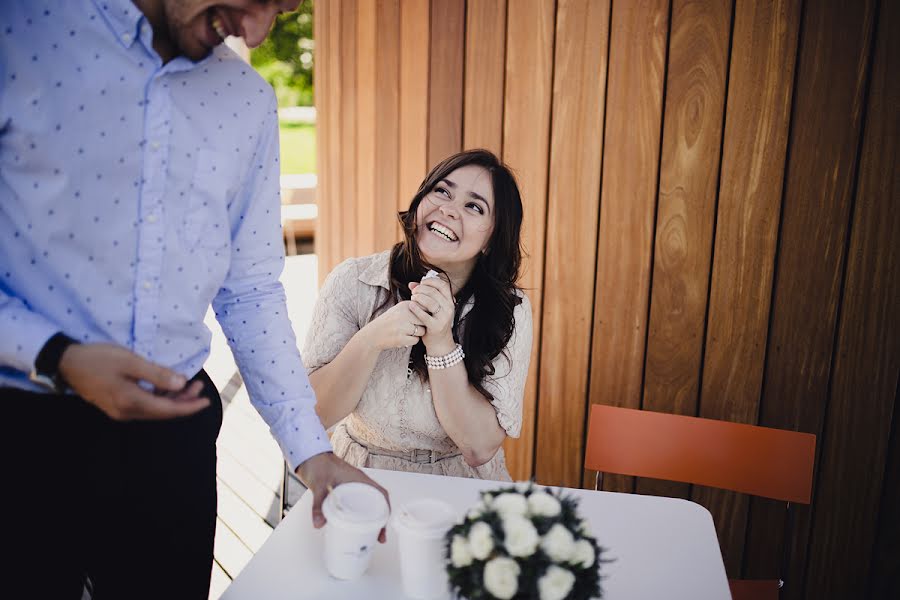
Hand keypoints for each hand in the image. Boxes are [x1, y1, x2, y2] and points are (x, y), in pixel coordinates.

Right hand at [59, 343, 209, 419]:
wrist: (66, 363)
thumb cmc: (99, 359)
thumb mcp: (131, 362)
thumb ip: (157, 374)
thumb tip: (181, 383)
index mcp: (132, 402)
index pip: (169, 410)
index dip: (190, 406)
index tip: (207, 401)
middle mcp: (127, 412)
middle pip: (163, 412)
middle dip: (184, 401)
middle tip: (200, 385)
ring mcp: (120, 411)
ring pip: (154, 409)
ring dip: (172, 398)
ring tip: (189, 384)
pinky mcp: (116, 406)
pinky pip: (144, 406)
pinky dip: (159, 397)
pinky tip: (167, 386)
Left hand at [295, 452, 390, 542]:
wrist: (308, 455)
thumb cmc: (317, 464)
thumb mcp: (318, 485)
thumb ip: (318, 505)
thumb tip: (319, 524)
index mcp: (359, 479)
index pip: (380, 493)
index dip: (386, 509)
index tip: (384, 523)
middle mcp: (358, 483)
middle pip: (376, 502)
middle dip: (380, 519)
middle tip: (379, 536)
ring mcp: (351, 487)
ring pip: (366, 504)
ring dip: (370, 519)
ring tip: (369, 535)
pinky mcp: (342, 491)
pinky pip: (355, 505)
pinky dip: (357, 516)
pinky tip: (351, 526)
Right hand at [360, 300, 424, 349]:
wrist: (374, 334)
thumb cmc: (389, 321)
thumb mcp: (399, 309)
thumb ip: (414, 307)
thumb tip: (433, 307)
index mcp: (404, 305)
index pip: (424, 308)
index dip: (424, 314)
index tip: (419, 318)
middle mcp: (404, 315)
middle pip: (425, 319)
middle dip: (422, 324)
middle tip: (414, 326)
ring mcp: (402, 327)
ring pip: (422, 331)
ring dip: (418, 333)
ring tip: (408, 332)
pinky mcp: (401, 339)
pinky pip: (416, 340)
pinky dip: (412, 340)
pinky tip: (405, 338)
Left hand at [408, 277, 454, 353]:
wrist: (440, 342)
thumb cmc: (434, 321)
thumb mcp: (432, 307)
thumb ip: (423, 294)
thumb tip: (411, 284)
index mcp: (449, 301)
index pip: (443, 285)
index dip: (431, 281)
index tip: (421, 282)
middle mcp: (449, 308)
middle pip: (434, 292)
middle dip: (421, 289)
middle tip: (413, 291)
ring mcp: (443, 318)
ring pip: (430, 302)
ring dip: (419, 297)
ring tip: (412, 298)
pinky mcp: (436, 326)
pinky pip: (424, 315)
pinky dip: (416, 309)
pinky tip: (410, 306)